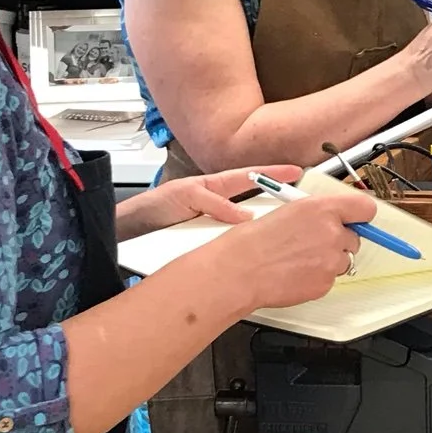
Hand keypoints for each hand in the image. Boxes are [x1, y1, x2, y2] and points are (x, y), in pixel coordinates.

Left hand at [120, 164, 303, 239]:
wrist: (130, 233)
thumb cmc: (154, 208)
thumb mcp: (185, 195)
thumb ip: (215, 202)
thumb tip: (245, 216)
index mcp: (216, 188)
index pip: (251, 177)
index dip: (274, 175)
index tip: (297, 173)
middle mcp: (220, 208)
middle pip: (255, 206)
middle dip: (278, 208)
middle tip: (302, 213)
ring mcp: (217, 229)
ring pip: (246, 231)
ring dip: (262, 235)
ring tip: (283, 238)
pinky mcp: (209, 249)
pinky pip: (231, 249)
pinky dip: (243, 253)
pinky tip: (254, 260)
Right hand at [208, 191, 374, 308]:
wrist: (240, 270)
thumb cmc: (255, 241)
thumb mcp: (289, 211)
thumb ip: (319, 213)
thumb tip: (334, 217)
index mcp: (322, 209)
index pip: (365, 207)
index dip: (361, 215)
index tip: (358, 219)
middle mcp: (332, 233)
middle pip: (355, 238)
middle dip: (339, 241)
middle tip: (314, 243)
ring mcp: (331, 260)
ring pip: (343, 260)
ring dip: (328, 260)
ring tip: (299, 259)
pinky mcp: (325, 283)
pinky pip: (331, 278)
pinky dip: (318, 277)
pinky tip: (296, 272)